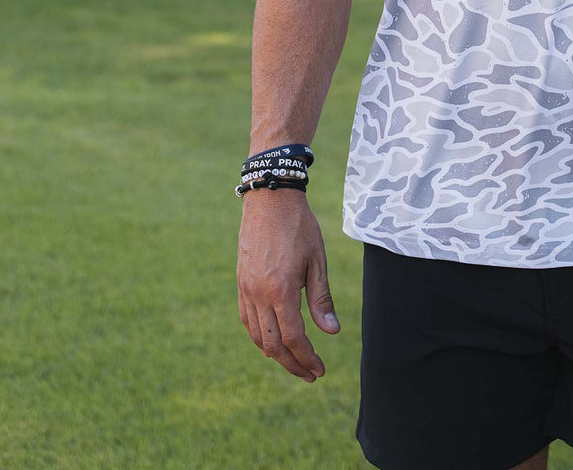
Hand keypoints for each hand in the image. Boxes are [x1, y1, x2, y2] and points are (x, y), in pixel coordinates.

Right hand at [237, 189, 340, 380]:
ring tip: (294, 361)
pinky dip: (259, 336)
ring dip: (275, 354)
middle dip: (293, 364)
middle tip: (311, 373)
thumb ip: (321, 298)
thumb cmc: (300, 227)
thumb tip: (331, 332)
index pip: (294, 337)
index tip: (320, 370)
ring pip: (257, 336)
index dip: (307, 358)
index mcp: (281, 290)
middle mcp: (259, 294)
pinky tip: (272, 340)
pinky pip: (247, 320)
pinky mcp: (241, 283)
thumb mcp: (318, 260)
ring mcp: (246, 290)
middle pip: (273, 345)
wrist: (270, 200)